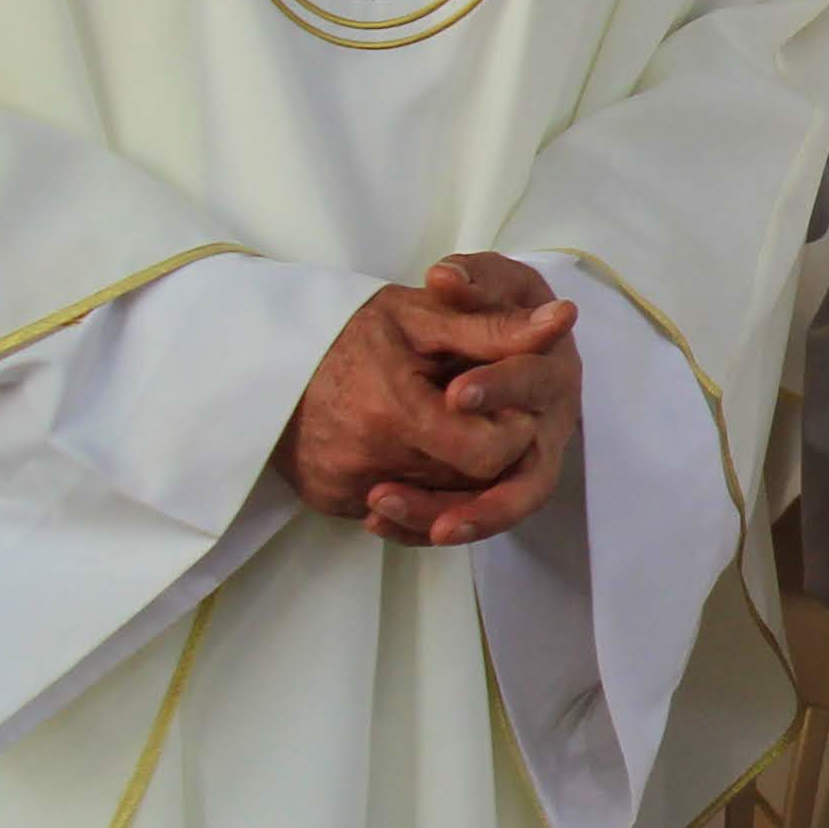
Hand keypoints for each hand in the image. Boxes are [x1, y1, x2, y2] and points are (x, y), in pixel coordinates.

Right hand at [276, 254, 583, 546]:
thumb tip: (562, 320)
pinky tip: (409, 447)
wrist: (267, 355)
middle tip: (469, 413)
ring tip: (438, 426)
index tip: (501, 404)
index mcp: (395, 412)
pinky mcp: (329, 501)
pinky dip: (413, 485)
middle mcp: (366, 460)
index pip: (488, 453)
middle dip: (482, 450)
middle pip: (466, 482)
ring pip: (434, 499)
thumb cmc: (354, 330)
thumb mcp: (423, 316)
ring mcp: (344, 486)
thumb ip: (494, 328)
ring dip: (450, 471)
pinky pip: (394, 511)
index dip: (507, 430)